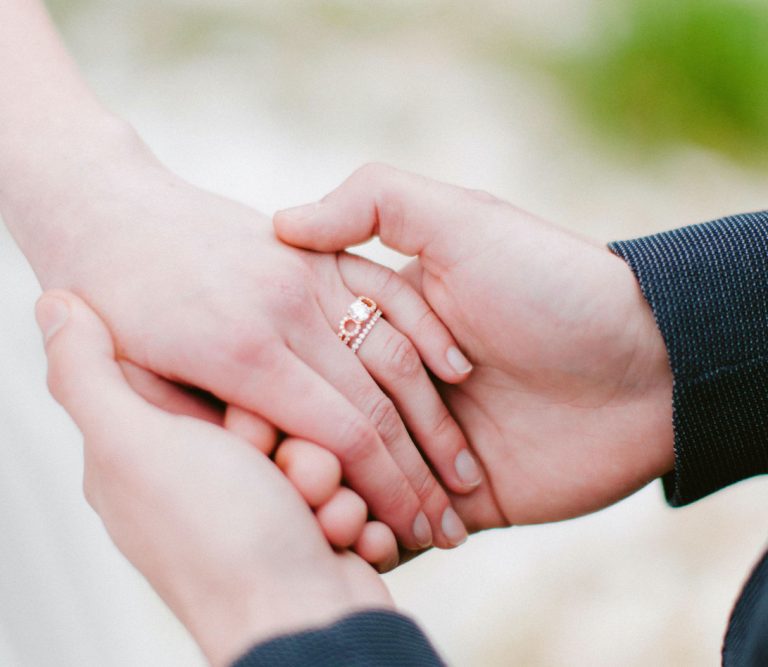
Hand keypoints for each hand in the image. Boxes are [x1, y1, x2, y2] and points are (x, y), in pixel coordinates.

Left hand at [5, 139, 478, 549]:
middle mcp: (283, 311)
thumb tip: (260, 478)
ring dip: (437, 421)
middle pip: (374, 404)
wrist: (106, 210)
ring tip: (467, 476)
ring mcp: (304, 274)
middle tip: (453, 529)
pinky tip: (458, 374)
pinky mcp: (315, 252)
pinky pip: (388, 289)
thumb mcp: (123, 380)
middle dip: (420, 476)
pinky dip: (429, 332)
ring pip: (392, 352)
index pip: (341, 434)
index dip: (387, 491)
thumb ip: (192, 426)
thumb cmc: (110, 308)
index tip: (417, 536)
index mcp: (238, 353)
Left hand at [36, 290, 393, 666]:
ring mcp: (269, 500)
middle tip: (291, 482)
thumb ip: (88, 374)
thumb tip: (54, 300)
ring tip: (320, 521)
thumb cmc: (222, 543)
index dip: (243, 407)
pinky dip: (355, 510)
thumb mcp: (136, 449)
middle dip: (300, 451)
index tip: (249, 432)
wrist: (308, 629)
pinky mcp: (320, 519)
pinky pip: (351, 481)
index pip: (210, 385)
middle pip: (275, 414)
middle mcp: (210, 475)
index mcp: (156, 453)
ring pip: (322, 444)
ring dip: (334, 483)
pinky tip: (345, 537)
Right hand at [275, 164, 674, 528]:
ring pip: (356, 486)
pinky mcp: (461, 501)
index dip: (271, 393)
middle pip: (322, 431)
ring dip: (338, 505)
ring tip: (334, 515)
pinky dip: (385, 540)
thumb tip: (282, 223)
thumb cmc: (551, 284)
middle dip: (301, 458)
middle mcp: (399, 388)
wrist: (647, 366)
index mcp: (385, 326)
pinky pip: (406, 528)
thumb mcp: (463, 222)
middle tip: (294, 476)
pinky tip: (374, 542)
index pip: (305, 364)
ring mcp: (428, 448)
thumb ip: (375, 204)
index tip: (245, 416)